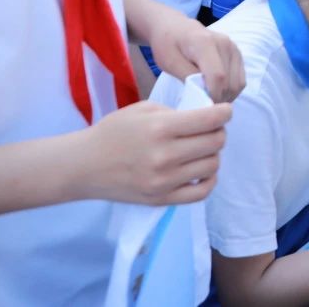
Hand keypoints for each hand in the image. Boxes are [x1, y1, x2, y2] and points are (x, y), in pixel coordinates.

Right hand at [75, 100, 230, 204]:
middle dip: (218, 132)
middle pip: (215, 142)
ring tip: (201, 148)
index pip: (210, 120)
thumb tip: (207, 117)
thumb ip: (177, 112)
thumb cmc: (114, 132)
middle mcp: (165, 156)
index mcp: (160, 128)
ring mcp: (164, 181)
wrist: (84, 166)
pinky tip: (201, 170)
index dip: (225, 112)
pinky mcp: (162, 199)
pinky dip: (209, 179)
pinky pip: (202, 192)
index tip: (225, 111)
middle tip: (210, 129)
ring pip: (212, 165)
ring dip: (213, 154)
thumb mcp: (144, 109)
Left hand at [146, 8, 244, 102]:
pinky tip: (216, 92)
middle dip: (218, 99)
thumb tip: (205, 94)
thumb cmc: (168, 45)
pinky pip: (240, 80)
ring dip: (226, 97)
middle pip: (230, 82)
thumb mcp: (169, 62)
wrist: (175, 28)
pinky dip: (230, 90)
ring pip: (238, 84)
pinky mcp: (237, 53)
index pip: (217, 76)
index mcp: (205, 43)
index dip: (212, 96)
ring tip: (208, 99)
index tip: (200, 107)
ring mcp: (234, 48)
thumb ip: (188, 77)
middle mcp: (225, 43)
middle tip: (201, 106)